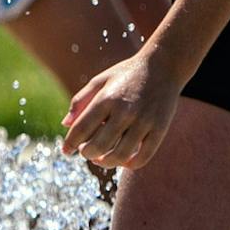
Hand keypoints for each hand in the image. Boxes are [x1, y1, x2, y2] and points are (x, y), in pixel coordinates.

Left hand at [60, 50, 179, 170]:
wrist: (164, 64)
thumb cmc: (127, 73)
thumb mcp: (101, 79)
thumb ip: (80, 100)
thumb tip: (65, 125)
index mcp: (107, 97)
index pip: (81, 130)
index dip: (69, 144)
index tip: (66, 150)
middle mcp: (125, 110)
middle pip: (98, 146)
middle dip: (86, 153)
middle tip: (85, 151)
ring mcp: (144, 121)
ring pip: (119, 156)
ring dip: (105, 162)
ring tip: (101, 157)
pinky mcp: (159, 129)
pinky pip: (142, 158)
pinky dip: (129, 165)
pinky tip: (123, 160)